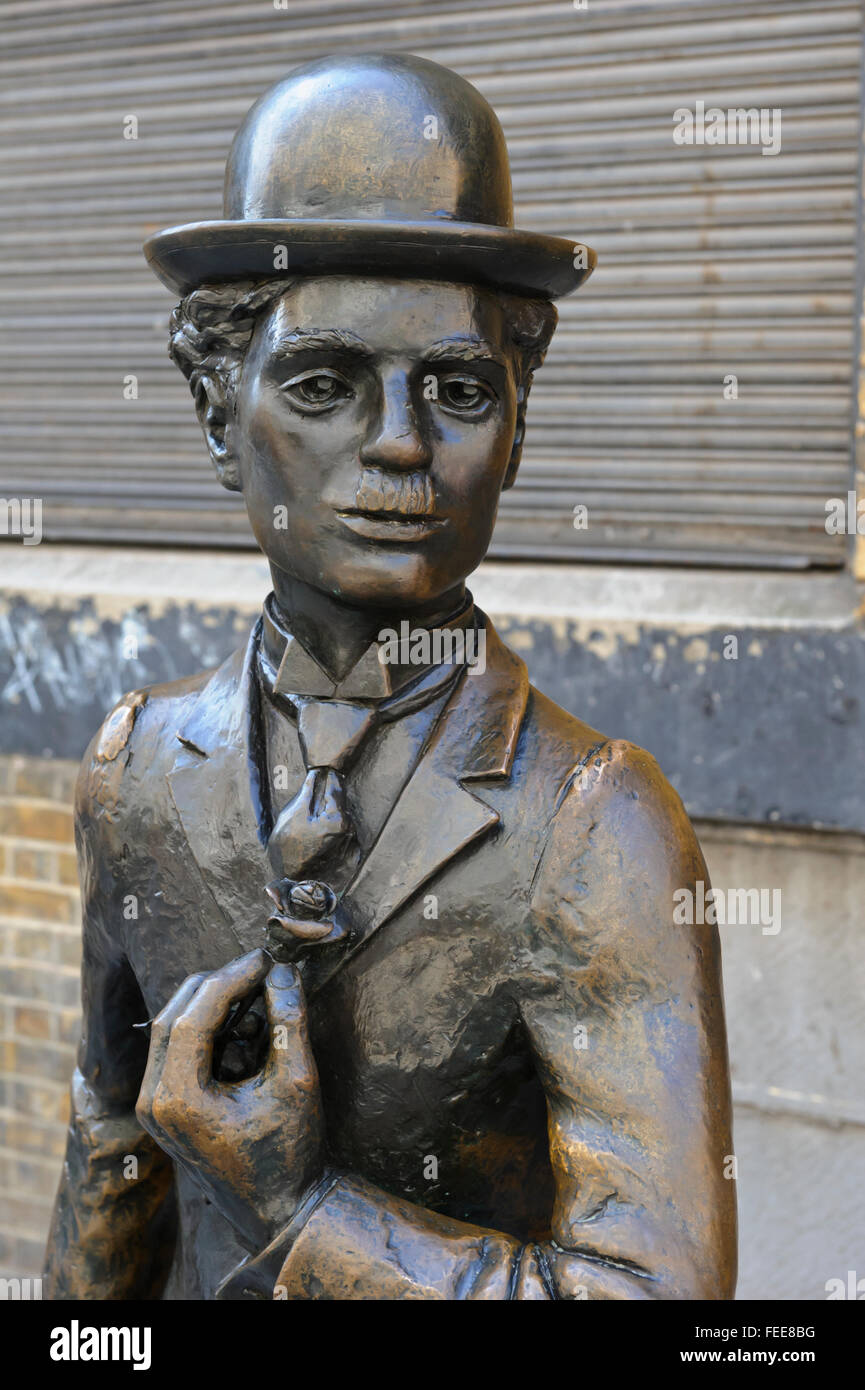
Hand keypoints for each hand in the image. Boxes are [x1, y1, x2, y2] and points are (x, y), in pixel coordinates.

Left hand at [135, 949, 323, 1250]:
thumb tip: (283, 971)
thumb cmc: (289, 1154)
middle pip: (173, 1015)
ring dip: (212, 1003)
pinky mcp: (165, 1107)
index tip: (266, 958)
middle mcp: (153, 1101)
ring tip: (260, 995)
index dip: (231, 978)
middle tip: (262, 968)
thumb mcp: (297, 1083)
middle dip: (219, 984)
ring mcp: (154, 1106)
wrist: (280, 1211)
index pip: (193, 1015)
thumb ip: (289, 1022)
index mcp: (176, 1099)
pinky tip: (247, 1026)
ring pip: (171, 1028)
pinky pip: (177, 1049)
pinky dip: (209, 1028)